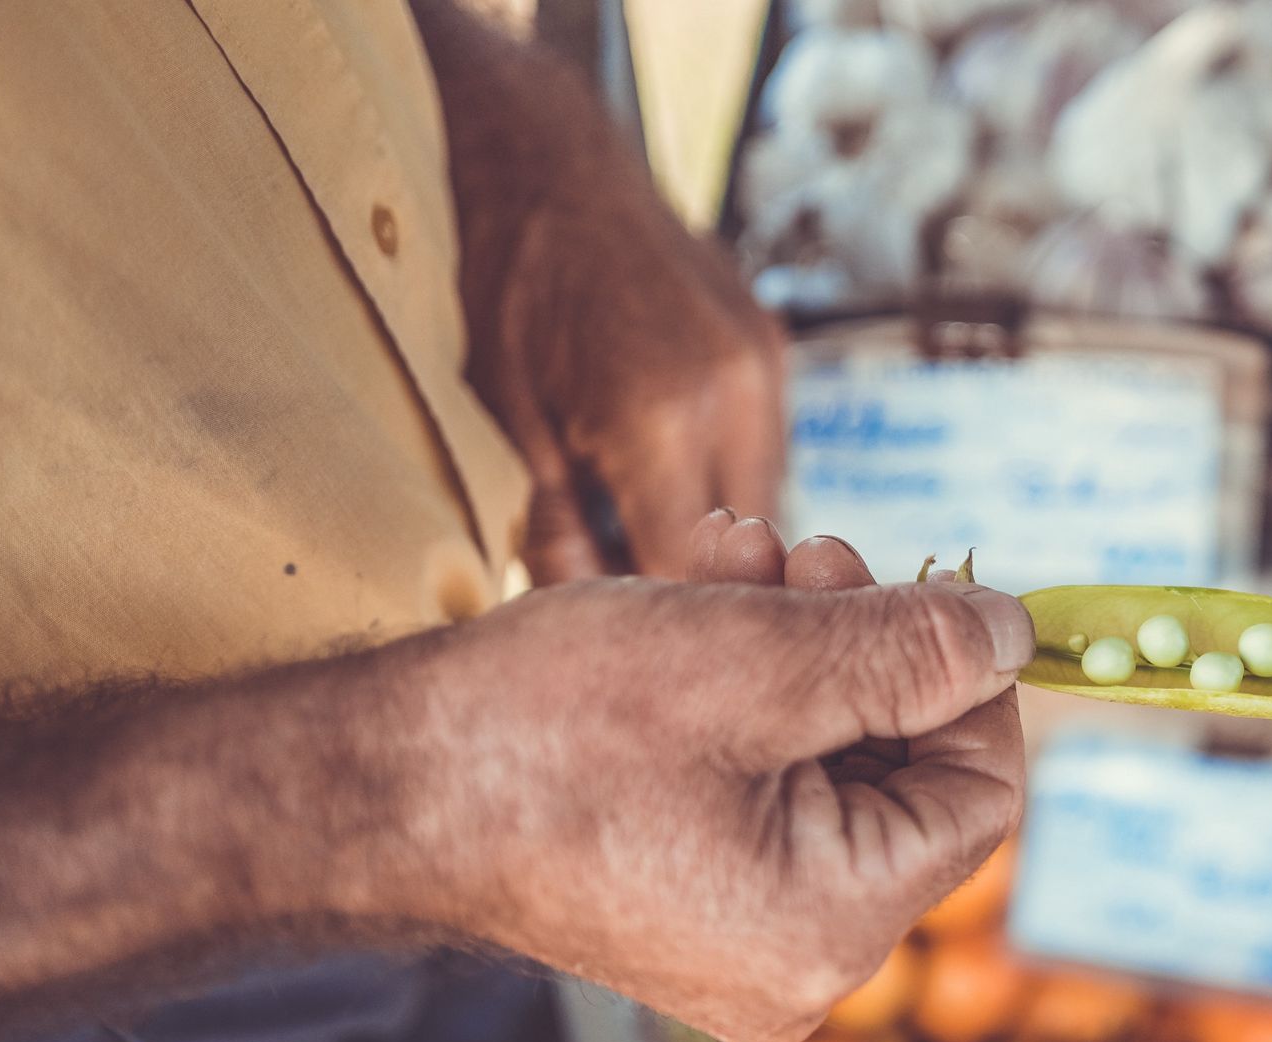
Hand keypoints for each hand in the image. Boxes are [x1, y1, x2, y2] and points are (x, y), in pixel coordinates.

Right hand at [399, 527, 1030, 1041]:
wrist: (367, 785)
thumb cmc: (545, 731)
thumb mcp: (757, 660)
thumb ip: (911, 650)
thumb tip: (1016, 634)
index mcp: (831, 927)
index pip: (978, 796)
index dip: (971, 681)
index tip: (931, 588)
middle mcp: (795, 963)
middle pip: (900, 775)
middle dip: (866, 643)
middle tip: (810, 551)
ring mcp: (735, 940)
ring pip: (827, 764)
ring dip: (801, 643)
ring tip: (738, 556)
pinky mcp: (684, 900)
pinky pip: (761, 789)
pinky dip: (748, 691)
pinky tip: (704, 601)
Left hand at [420, 4, 786, 583]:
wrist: (544, 158)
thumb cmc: (500, 281)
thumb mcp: (501, 417)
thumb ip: (553, 526)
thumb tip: (580, 610)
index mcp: (660, 420)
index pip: (683, 577)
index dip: (654, 627)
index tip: (624, 653)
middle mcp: (736, 396)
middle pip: (745, 554)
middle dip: (694, 592)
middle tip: (634, 613)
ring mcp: (765, 366)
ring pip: (765, 507)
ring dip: (718, 539)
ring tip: (646, 544)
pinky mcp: (772, 348)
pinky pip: (764, 452)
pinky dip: (723, 482)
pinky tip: (669, 479)